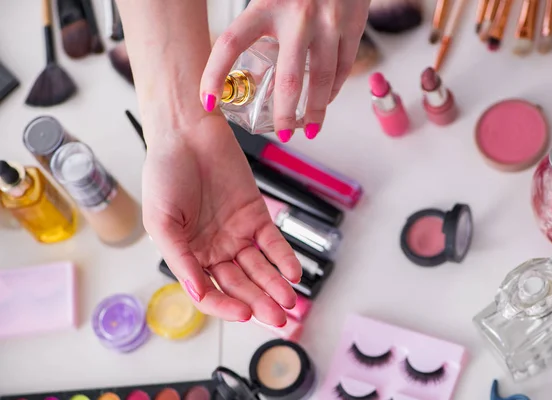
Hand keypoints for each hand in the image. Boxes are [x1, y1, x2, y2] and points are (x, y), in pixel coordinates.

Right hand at [142, 115, 301, 325]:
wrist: (187, 133)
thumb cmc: (164, 174)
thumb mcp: (162, 221)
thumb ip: (180, 259)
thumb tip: (198, 292)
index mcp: (188, 255)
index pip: (209, 292)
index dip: (225, 307)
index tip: (244, 313)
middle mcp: (214, 248)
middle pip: (239, 284)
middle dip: (258, 303)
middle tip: (277, 318)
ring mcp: (236, 233)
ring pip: (259, 268)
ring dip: (274, 286)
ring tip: (289, 303)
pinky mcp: (255, 214)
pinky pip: (272, 241)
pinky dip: (283, 258)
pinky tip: (292, 273)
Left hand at [200, 0, 369, 141]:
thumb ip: (256, 24)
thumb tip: (244, 67)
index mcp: (266, 6)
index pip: (230, 43)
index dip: (214, 75)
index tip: (208, 101)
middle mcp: (298, 17)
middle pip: (289, 80)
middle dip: (285, 115)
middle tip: (281, 135)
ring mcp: (329, 23)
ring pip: (323, 81)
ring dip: (316, 112)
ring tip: (309, 129)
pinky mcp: (352, 26)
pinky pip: (343, 68)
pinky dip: (334, 90)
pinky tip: (325, 102)